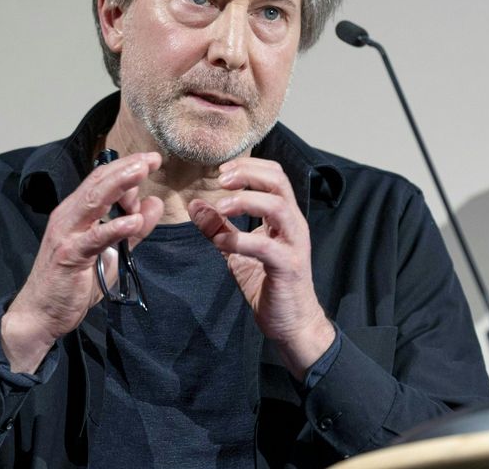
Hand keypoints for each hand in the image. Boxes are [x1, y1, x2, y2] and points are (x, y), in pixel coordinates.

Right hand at [2, 152, 162, 372]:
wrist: (40, 314)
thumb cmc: (73, 282)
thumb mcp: (111, 253)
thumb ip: (132, 230)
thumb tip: (154, 203)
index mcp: (76, 213)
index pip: (100, 181)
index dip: (125, 168)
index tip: (151, 160)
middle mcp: (68, 217)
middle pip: (98, 184)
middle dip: (125, 168)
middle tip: (151, 158)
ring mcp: (67, 234)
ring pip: (94, 201)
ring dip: (119, 185)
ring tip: (142, 172)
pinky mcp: (69, 256)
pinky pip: (95, 238)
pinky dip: (115, 227)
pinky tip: (134, 221)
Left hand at [188, 158, 333, 380]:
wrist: (293, 323)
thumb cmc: (269, 283)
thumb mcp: (237, 250)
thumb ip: (219, 226)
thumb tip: (195, 204)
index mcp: (284, 216)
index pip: (274, 174)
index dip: (248, 166)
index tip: (221, 170)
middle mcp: (293, 224)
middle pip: (278, 181)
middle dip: (248, 174)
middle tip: (220, 179)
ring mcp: (294, 244)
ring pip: (278, 206)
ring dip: (246, 200)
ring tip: (220, 206)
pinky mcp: (288, 266)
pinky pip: (265, 246)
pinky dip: (240, 239)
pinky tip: (221, 242)